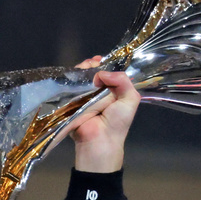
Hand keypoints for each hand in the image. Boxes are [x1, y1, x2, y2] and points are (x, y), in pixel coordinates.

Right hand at [68, 55, 140, 172]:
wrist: (100, 139)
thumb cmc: (117, 122)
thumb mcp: (130, 100)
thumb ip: (123, 81)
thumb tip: (102, 72)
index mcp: (113, 92)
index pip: (108, 73)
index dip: (105, 65)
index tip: (101, 60)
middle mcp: (98, 92)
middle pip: (93, 72)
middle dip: (92, 64)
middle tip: (93, 63)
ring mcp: (84, 95)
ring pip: (81, 75)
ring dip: (83, 68)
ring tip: (86, 67)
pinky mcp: (70, 98)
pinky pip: (70, 84)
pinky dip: (72, 76)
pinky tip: (76, 73)